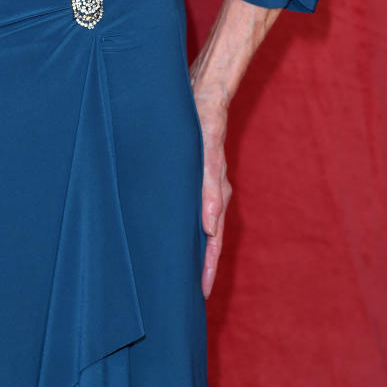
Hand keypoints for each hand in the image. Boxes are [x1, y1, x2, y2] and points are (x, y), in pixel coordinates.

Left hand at [191, 85, 231, 297]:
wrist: (204, 90)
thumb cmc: (204, 121)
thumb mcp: (205, 154)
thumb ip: (209, 188)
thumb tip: (210, 226)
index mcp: (216, 194)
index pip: (213, 241)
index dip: (206, 268)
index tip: (199, 295)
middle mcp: (212, 193)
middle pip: (207, 238)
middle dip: (199, 266)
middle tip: (186, 294)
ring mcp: (202, 183)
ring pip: (198, 224)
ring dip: (190, 246)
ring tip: (177, 269)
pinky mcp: (191, 172)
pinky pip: (188, 205)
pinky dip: (183, 222)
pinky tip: (171, 227)